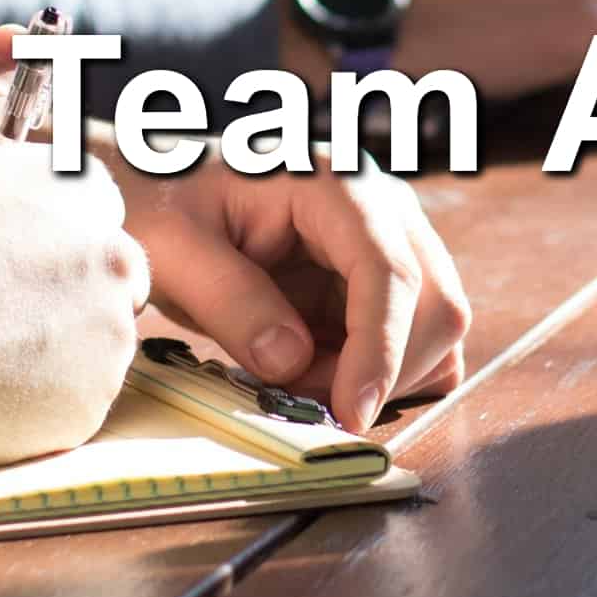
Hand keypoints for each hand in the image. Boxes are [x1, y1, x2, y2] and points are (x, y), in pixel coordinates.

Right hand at [0, 26, 150, 470]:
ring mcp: (108, 335)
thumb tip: (20, 30)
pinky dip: (39, 399)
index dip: (38, 235)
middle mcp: (113, 257)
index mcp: (82, 193)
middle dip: (57, 289)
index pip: (89, 211)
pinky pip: (76, 400)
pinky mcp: (90, 405)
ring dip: (51, 344)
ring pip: (94, 339)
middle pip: (105, 275)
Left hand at [105, 152, 470, 430]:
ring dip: (379, 377)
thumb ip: (229, 300)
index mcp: (333, 183)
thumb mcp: (173, 248)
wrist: (161, 190)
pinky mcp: (380, 283)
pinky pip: (412, 343)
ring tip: (297, 378)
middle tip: (304, 401)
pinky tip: (318, 373)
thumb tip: (290, 361)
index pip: (389, 270)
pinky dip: (378, 375)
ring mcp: (389, 244)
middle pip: (435, 303)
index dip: (380, 348)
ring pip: (433, 330)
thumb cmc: (164, 203)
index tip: (351, 412)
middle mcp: (381, 208)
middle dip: (382, 371)